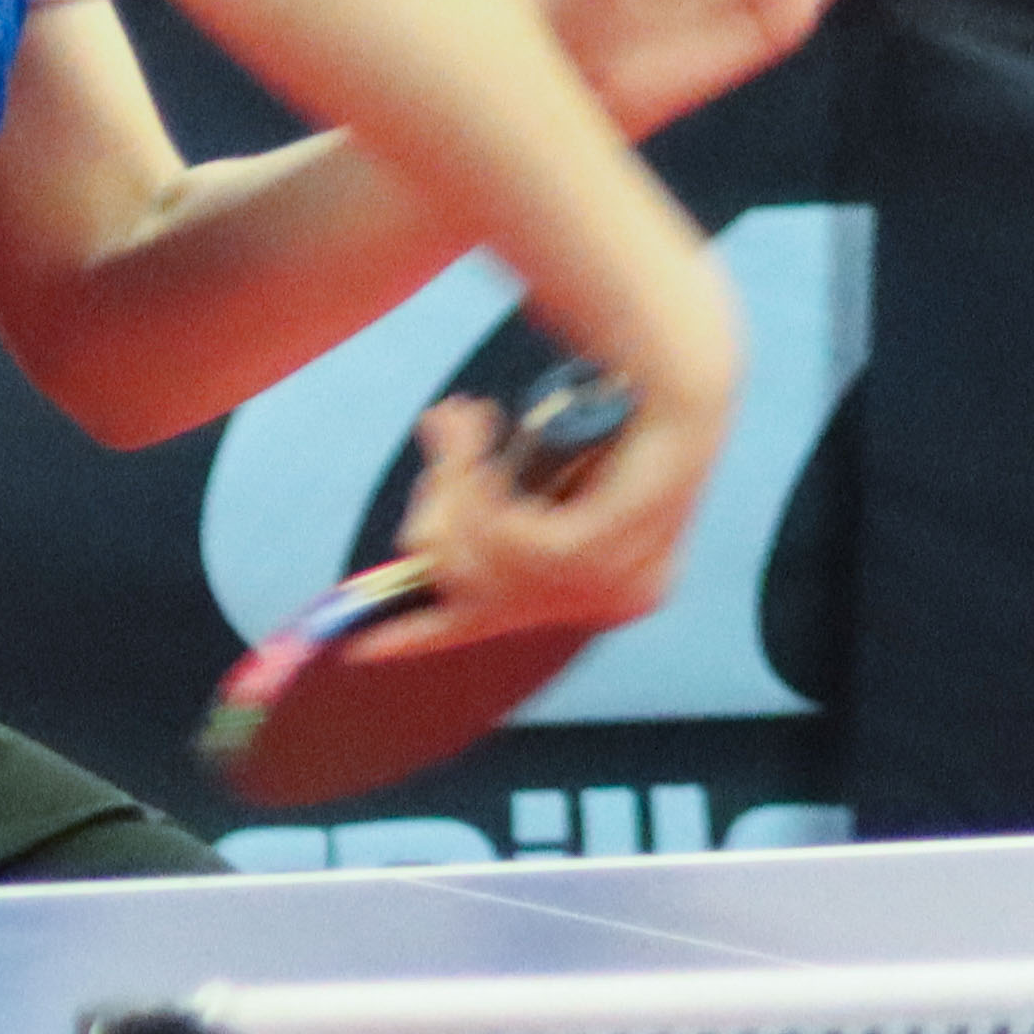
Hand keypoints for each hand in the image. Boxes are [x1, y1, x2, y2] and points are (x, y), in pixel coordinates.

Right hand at [377, 349, 733, 654]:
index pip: (492, 626)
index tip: (363, 646)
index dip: (418, 635)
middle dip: (436, 510)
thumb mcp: (535, 480)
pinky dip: (476, 479)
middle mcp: (601, 605)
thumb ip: (481, 513)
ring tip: (466, 419)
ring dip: (455, 479)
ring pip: (473, 560)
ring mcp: (602, 589)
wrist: (670, 387)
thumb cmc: (608, 421)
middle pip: (462, 589)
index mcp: (592, 591)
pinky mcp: (591, 559)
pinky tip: (487, 430)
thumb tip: (415, 538)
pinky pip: (495, 537)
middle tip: (444, 437)